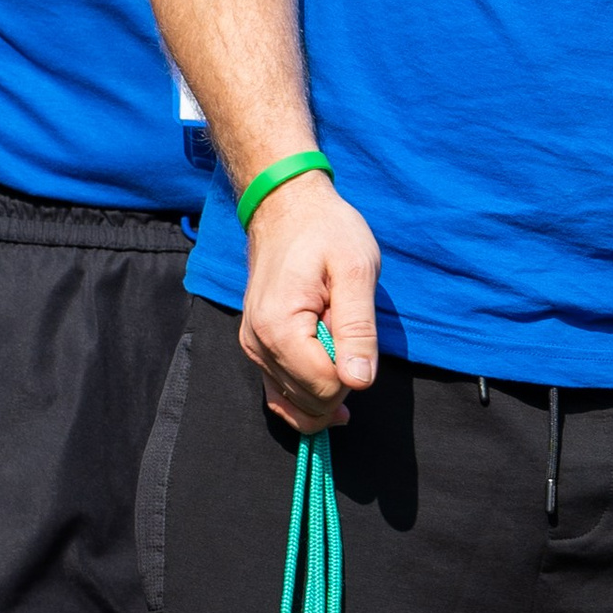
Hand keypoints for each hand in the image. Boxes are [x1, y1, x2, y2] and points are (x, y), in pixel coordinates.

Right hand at [238, 178, 380, 431]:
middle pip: (311, 402)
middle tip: (344, 327)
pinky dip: (306, 396)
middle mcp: (258, 345)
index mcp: (280, 328)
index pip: (325, 388)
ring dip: (326, 385)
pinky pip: (279, 394)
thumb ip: (358, 329)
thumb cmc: (327, 231)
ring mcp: (253, 348)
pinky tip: (330, 383)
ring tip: (336, 338)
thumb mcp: (356, 270)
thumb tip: (359, 381)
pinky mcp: (256, 348)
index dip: (353, 372)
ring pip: (296, 404)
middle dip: (340, 378)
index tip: (355, 330)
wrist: (287, 208)